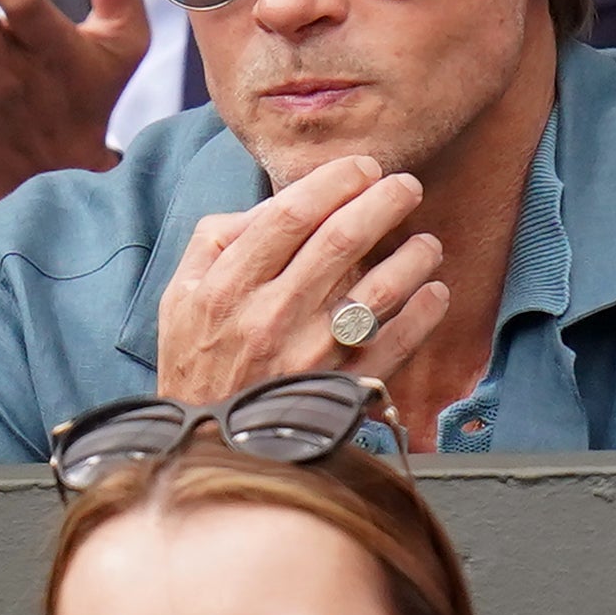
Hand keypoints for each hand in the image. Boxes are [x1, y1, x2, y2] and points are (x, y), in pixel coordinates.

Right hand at [156, 157, 449, 402]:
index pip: (290, 214)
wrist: (207, 447)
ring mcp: (309, 355)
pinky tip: (435, 290)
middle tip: (405, 185)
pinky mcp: (338, 388)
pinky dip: (423, 312)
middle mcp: (269, 316)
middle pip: (340, 241)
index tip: (361, 167)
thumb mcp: (180, 294)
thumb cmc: (196, 360)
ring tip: (427, 241)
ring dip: (412, 257)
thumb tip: (269, 206)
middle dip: (382, 202)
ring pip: (376, 291)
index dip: (333, 182)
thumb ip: (216, 241)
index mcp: (228, 286)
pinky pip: (394, 343)